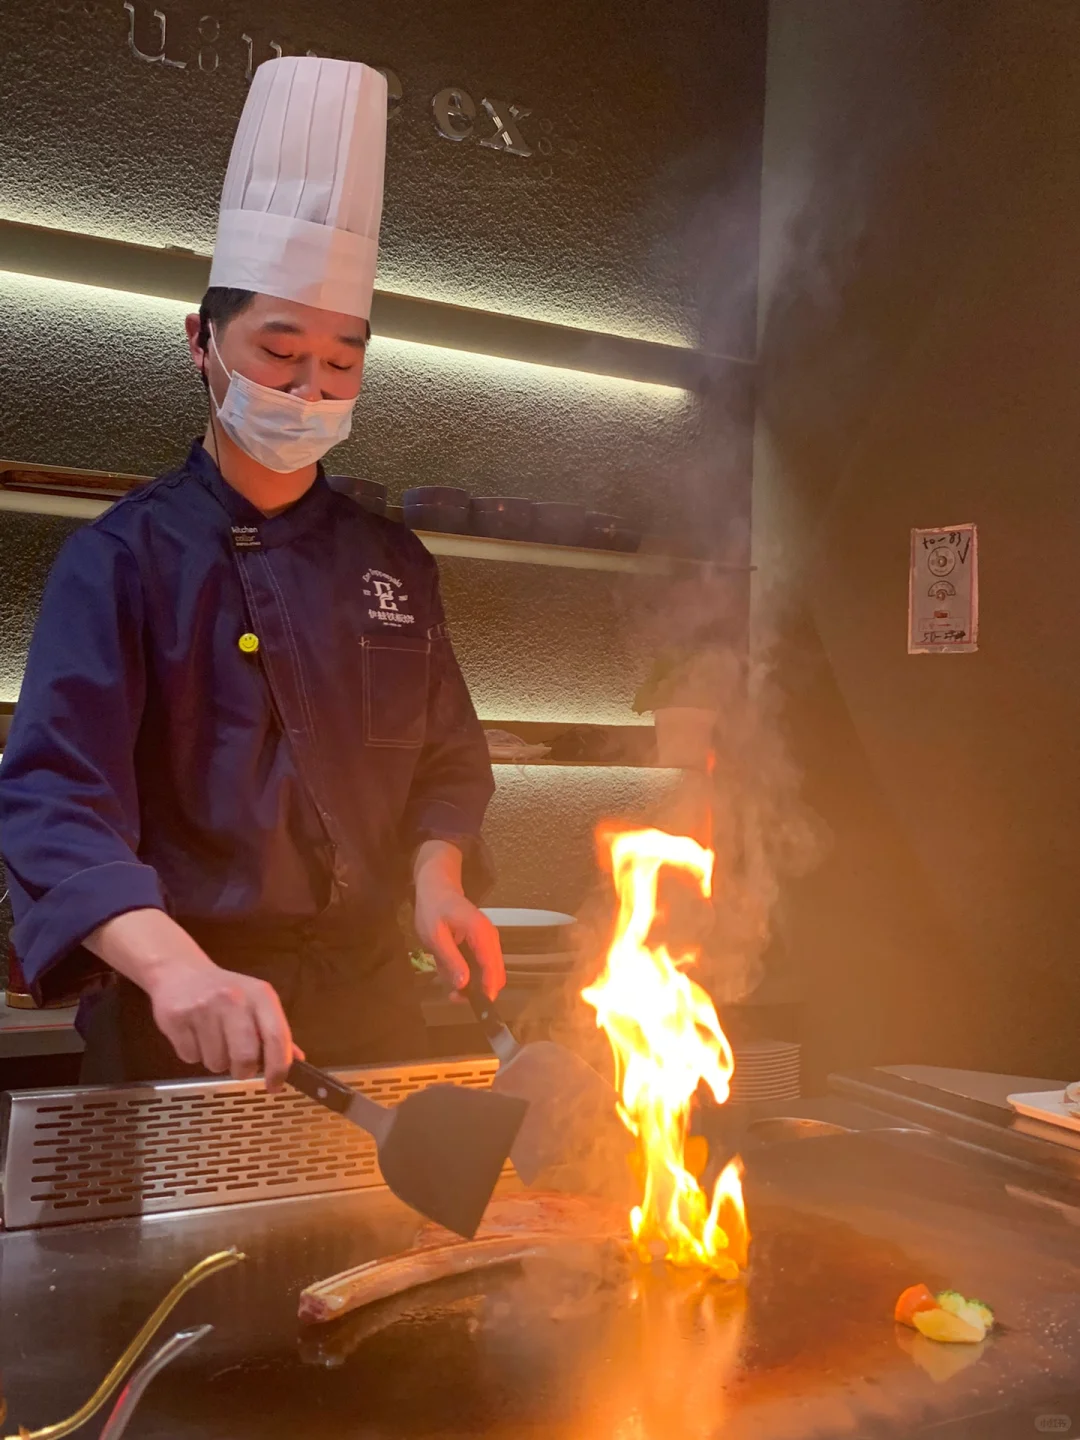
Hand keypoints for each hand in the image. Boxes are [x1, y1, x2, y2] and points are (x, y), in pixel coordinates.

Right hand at [85, 909, 297, 1089]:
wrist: (179, 971)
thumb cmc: (225, 990)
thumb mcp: (256, 1002)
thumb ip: (275, 1031)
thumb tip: (297, 1060)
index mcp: (260, 995)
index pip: (277, 1037)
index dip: (278, 1068)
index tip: (274, 1086)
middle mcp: (233, 1000)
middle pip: (245, 1057)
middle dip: (243, 1070)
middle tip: (239, 1064)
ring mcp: (203, 1009)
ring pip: (215, 1064)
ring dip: (216, 1061)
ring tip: (212, 1039)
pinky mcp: (176, 1019)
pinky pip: (190, 1058)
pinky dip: (194, 1054)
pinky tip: (194, 1034)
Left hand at [413, 841, 504, 999]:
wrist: (438, 886)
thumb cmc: (433, 908)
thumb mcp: (434, 935)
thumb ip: (450, 959)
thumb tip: (464, 984)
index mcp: (481, 933)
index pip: (492, 967)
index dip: (487, 990)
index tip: (475, 1006)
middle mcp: (490, 938)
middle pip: (496, 973)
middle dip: (479, 991)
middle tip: (454, 997)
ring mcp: (488, 941)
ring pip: (490, 972)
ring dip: (473, 984)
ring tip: (449, 988)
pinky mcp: (482, 944)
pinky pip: (482, 965)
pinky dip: (470, 974)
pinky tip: (452, 972)